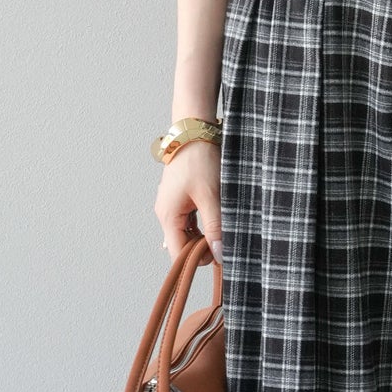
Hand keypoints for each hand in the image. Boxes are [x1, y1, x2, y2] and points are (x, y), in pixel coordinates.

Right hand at [154, 139, 222, 264]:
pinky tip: (216, 218)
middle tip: (225, 238)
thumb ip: (215, 227)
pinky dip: (202, 224)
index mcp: (168, 216)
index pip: (178, 254)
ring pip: (187, 233)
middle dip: (203, 247)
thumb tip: (219, 254)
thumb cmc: (200, 161)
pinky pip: (189, 221)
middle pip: (182, 245)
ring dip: (204, 235)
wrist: (195, 131)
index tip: (220, 254)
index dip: (198, 260)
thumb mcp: (211, 197)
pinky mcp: (180, 199)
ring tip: (223, 226)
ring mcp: (172, 206)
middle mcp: (165, 213)